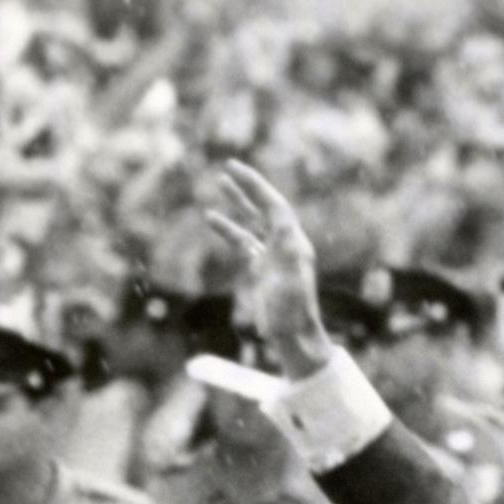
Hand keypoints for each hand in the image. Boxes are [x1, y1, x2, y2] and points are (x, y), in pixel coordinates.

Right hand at [203, 162, 331, 373]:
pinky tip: (211, 218)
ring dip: (238, 201)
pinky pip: (243, 241)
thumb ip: (285, 249)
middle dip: (247, 186)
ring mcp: (273, 256)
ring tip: (219, 181)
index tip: (234, 168)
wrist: (293, 336)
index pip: (273, 205)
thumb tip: (279, 220)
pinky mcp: (261, 269)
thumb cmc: (292, 311)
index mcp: (293, 242)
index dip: (254, 185)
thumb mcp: (290, 278)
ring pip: (253, 221)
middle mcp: (285, 244)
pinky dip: (228, 228)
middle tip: (228, 166)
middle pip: (265, 207)